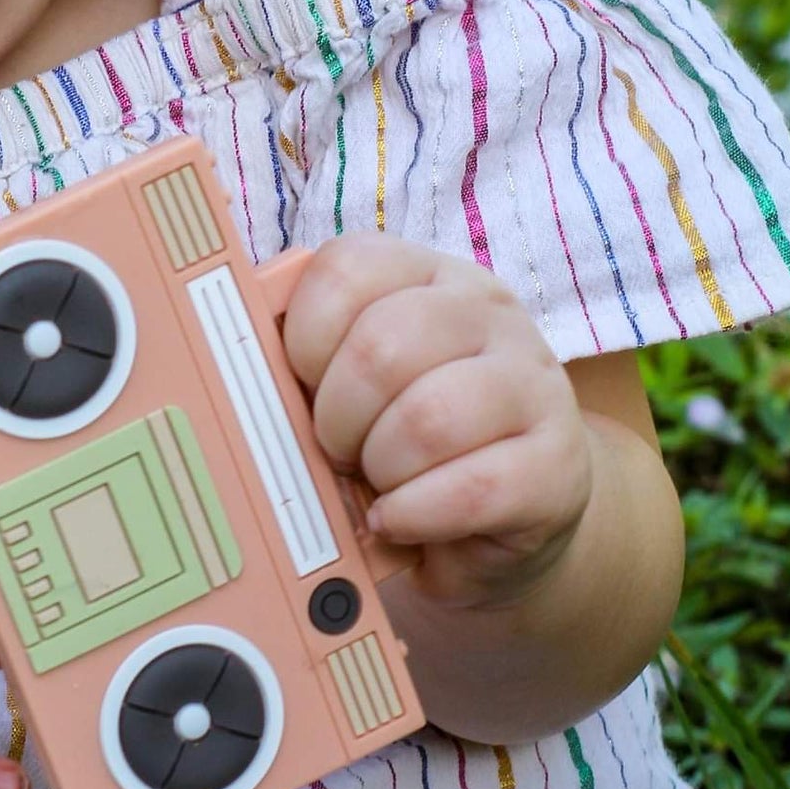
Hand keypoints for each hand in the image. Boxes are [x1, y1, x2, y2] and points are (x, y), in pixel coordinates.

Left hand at [281, 237, 593, 607]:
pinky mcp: (559, 464)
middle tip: (338, 453)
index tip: (302, 388)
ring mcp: (535, 383)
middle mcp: (487, 312)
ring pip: (429, 417)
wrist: (507, 515)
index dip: (303, 341)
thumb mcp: (350, 388)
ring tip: (378, 485)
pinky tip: (400, 520)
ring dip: (380, 469)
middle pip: (383, 345)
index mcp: (424, 275)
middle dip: (337, 418)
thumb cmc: (405, 444)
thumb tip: (230, 369)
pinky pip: (471, 489)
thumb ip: (302, 364)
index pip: (347, 268)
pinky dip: (413, 515)